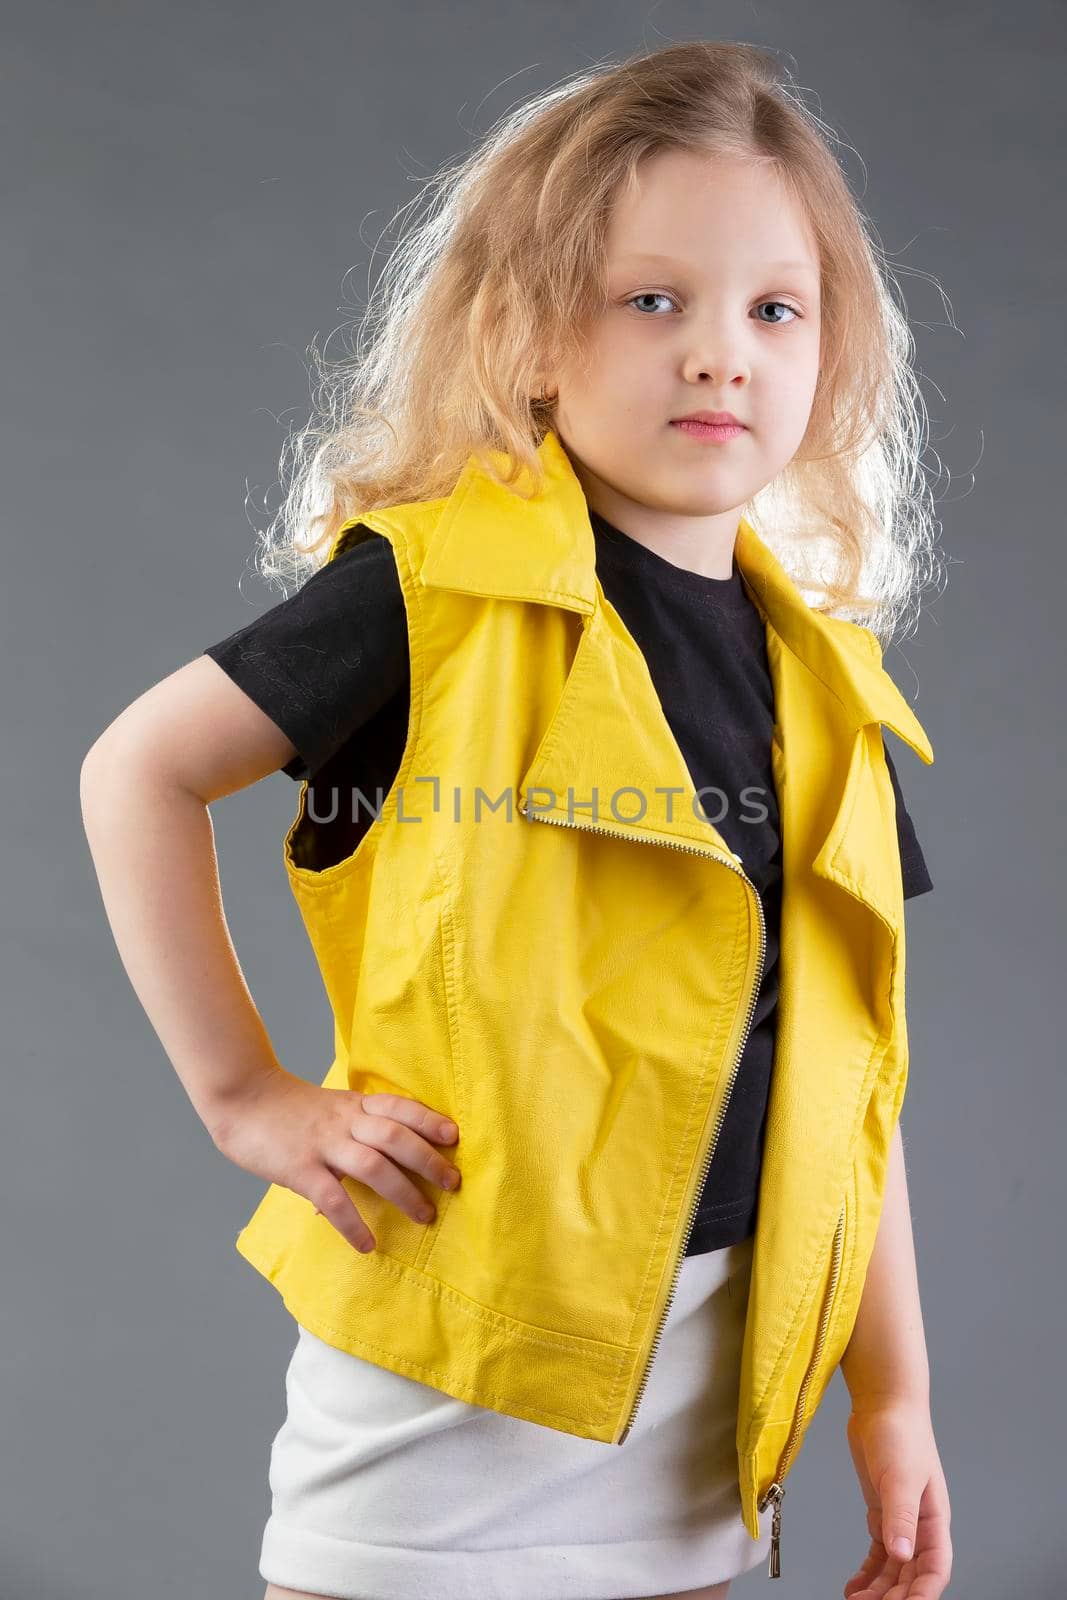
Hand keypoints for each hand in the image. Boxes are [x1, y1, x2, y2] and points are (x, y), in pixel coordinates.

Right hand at [212, 1069, 460, 1252]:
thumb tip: (382, 1166)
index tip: (454, 1137)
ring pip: (373, 1165)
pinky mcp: (299, 1168)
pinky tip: (367, 1244)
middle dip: (429, 1160)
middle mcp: (345, 1122)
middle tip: (453, 1183)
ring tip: (425, 1216)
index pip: (400, 1107)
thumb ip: (355, 1130)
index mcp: (354, 1105)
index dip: (429, 1120)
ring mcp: (323, 1144)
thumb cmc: (289, 1110)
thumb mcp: (330, 1109)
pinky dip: (353, 1224)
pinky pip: (332, 1198)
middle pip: (396, 1136)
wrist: (243, 1097)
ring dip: (404, 1192)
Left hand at [843, 1399, 952, 1598]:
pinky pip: (878, 1552)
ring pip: (894, 1568)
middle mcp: (920, 1524)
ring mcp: (900, 1519)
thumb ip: (901, 1515)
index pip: (935, 1567)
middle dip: (896, 1597)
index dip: (924, 1593)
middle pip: (913, 1574)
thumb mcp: (900, 1475)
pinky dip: (868, 1572)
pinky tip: (854, 1586)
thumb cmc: (900, 1432)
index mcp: (934, 1518)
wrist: (882, 1403)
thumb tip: (902, 1555)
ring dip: (880, 1590)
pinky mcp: (881, 1511)